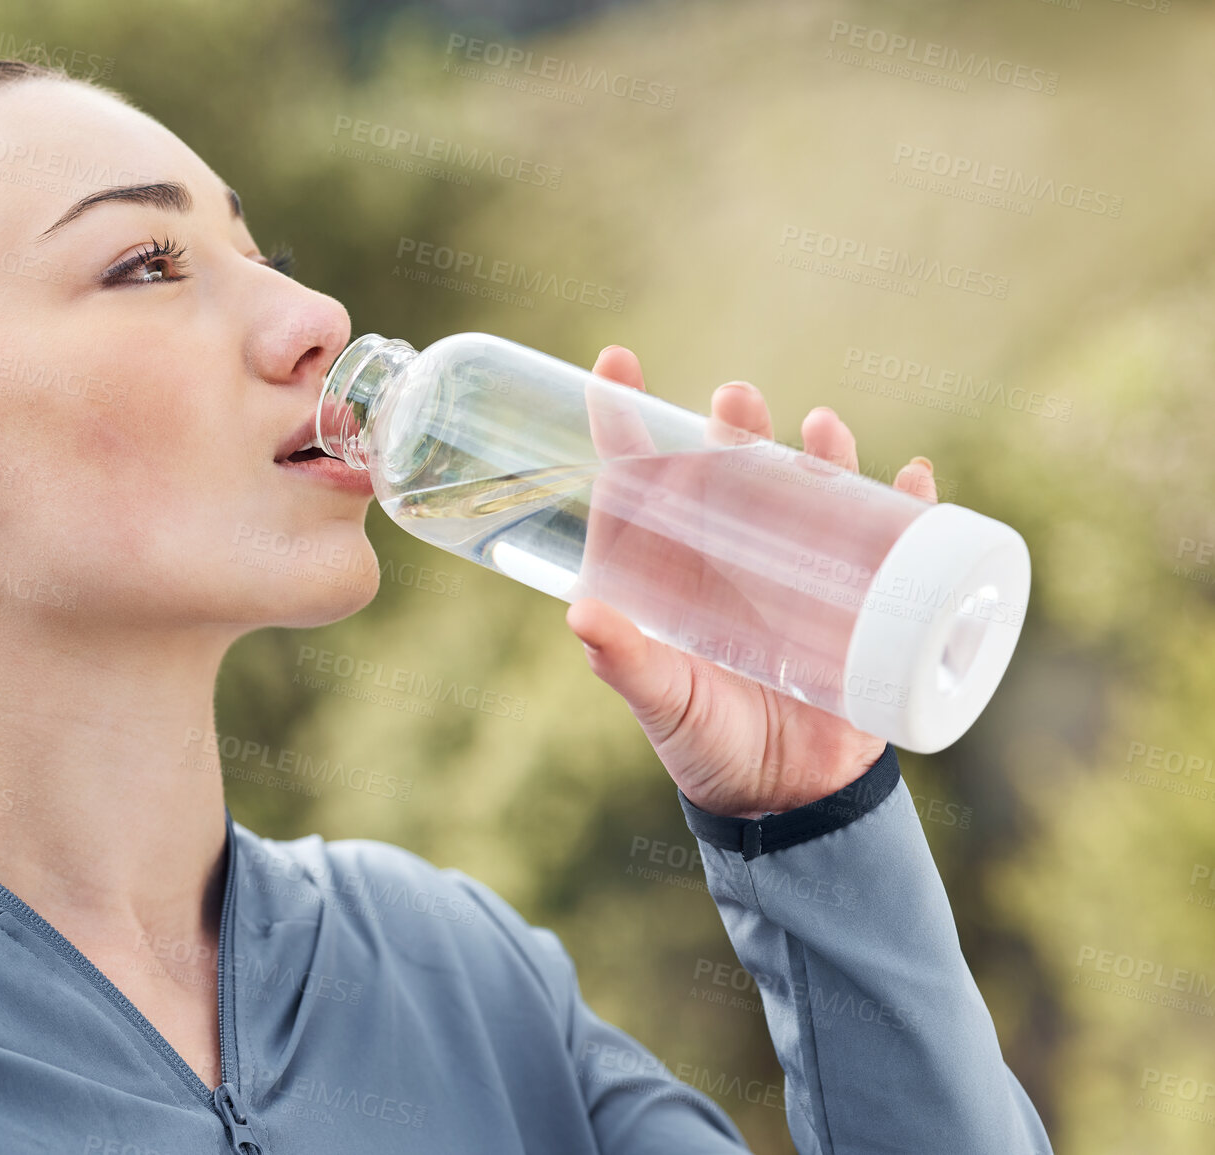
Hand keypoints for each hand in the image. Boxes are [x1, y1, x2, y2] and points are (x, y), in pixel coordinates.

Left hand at [564, 345, 937, 818]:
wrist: (787, 801)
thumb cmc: (707, 745)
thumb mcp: (662, 702)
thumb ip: (623, 663)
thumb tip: (582, 614)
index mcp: (675, 568)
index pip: (644, 479)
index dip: (627, 418)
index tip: (614, 361)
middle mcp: (737, 557)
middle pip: (736, 471)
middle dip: (737, 429)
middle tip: (735, 399)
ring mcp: (804, 575)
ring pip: (817, 492)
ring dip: (823, 455)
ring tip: (822, 427)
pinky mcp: (865, 604)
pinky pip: (898, 543)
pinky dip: (911, 508)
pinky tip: (915, 478)